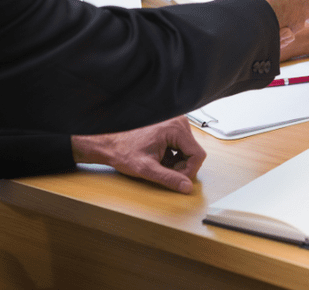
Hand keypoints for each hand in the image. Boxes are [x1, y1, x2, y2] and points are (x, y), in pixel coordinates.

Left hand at [71, 116, 205, 193]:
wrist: (110, 143)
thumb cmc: (124, 151)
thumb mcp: (147, 169)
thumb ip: (169, 179)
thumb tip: (187, 187)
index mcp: (176, 128)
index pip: (198, 155)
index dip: (189, 171)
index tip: (175, 178)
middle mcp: (179, 122)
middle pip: (194, 153)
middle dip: (182, 167)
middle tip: (164, 171)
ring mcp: (176, 123)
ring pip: (189, 150)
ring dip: (177, 162)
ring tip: (159, 164)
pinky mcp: (172, 127)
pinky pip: (182, 146)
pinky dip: (173, 156)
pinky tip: (160, 158)